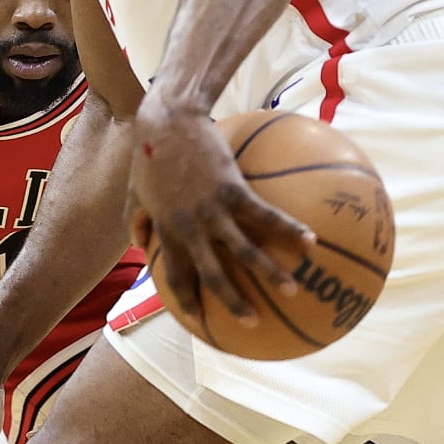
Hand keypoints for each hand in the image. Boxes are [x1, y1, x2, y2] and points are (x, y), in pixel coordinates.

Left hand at [129, 101, 312, 325]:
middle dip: (233, 303)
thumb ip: (134, 221)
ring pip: (244, 252)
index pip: (176, 277)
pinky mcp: (233, 189)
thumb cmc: (149, 155)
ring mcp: (212, 210)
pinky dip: (288, 229)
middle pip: (213, 275)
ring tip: (293, 289)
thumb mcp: (133, 192)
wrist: (169, 121)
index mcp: (167, 231)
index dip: (187, 300)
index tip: (199, 320)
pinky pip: (265, 215)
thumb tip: (138, 245)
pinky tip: (310, 239)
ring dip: (269, 274)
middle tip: (251, 322)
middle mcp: (190, 228)